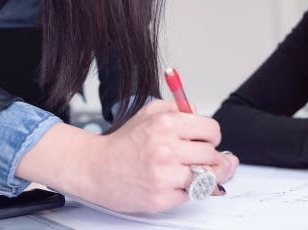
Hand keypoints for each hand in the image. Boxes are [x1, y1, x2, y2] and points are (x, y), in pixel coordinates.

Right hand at [16, 99, 237, 212]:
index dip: (211, 136)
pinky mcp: (160, 198)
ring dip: (202, 175)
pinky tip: (172, 183)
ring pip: (206, 176)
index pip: (212, 130)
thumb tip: (200, 114)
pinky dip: (185, 190)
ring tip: (188, 170)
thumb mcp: (150, 112)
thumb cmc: (124, 142)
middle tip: (196, 158)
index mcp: (166, 124)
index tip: (205, 140)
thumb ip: (179, 108)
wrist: (96, 168)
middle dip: (208, 157)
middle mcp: (166, 148)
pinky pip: (190, 195)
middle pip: (212, 155)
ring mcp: (164, 175)